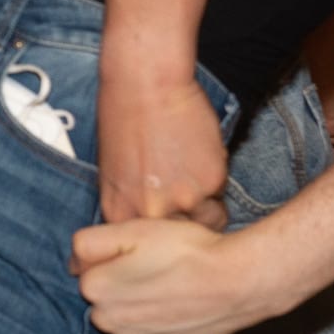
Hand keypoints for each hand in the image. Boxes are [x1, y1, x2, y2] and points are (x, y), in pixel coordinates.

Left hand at [70, 216, 276, 333]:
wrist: (235, 283)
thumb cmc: (186, 250)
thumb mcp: (134, 229)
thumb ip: (91, 242)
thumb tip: (73, 260)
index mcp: (95, 287)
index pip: (87, 268)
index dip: (113, 256)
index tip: (139, 252)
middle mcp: (106, 321)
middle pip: (102, 296)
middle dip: (119, 284)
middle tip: (156, 268)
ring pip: (121, 318)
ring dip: (135, 306)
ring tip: (168, 288)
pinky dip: (152, 327)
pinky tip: (174, 310)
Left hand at [95, 64, 229, 228]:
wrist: (145, 83)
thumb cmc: (123, 118)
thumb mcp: (112, 171)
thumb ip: (129, 205)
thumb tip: (145, 229)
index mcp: (119, 214)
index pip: (147, 250)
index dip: (163, 240)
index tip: (171, 231)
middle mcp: (150, 214)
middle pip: (181, 241)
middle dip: (189, 225)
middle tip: (188, 200)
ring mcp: (182, 199)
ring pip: (209, 219)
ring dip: (207, 202)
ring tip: (192, 171)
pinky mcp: (210, 180)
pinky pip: (220, 190)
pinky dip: (214, 175)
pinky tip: (198, 151)